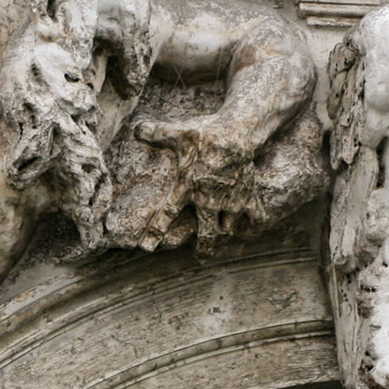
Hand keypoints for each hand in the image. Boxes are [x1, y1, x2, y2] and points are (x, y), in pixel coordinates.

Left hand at [135, 115, 256, 240]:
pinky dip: (253, 225)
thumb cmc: (205, 133)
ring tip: (221, 241)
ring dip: (223, 237)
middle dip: (204, 249)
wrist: (236, 133)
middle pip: (206, 235)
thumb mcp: (177, 132)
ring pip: (227, 229)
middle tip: (201, 258)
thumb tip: (135, 129)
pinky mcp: (246, 196)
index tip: (147, 246)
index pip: (167, 214)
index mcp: (186, 187)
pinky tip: (250, 229)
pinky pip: (254, 218)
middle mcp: (208, 200)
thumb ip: (155, 133)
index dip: (155, 231)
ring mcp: (229, 201)